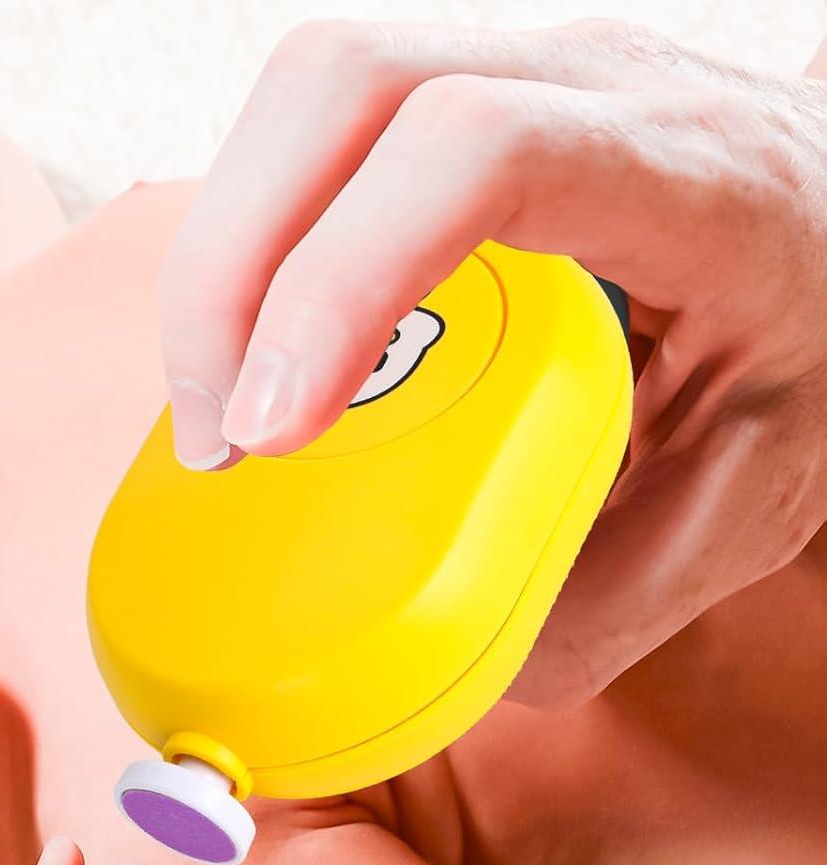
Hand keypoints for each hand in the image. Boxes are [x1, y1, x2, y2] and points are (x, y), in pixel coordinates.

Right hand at [159, 18, 826, 703]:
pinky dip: (252, 246)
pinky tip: (260, 354)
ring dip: (222, 258)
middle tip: (223, 442)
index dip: (338, 285)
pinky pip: (312, 140)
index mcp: (695, 179)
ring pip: (304, 94)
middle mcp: (595, 85)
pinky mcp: (456, 101)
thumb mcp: (745, 499)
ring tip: (224, 410)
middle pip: (343, 88)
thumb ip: (604, 596)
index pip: (478, 157)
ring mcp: (518, 71)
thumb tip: (446, 669)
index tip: (275, 437)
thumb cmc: (815, 351)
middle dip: (229, 273)